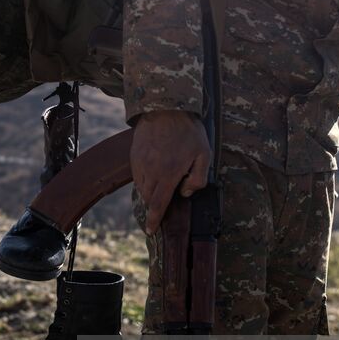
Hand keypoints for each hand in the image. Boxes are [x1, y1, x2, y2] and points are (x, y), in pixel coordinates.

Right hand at [131, 110, 211, 234]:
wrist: (165, 108)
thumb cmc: (188, 131)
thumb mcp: (204, 154)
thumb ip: (198, 178)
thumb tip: (185, 193)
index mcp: (168, 174)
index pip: (158, 204)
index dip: (154, 220)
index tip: (150, 230)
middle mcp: (151, 172)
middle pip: (148, 199)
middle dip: (154, 207)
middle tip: (162, 207)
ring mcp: (140, 164)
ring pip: (142, 188)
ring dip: (150, 193)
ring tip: (161, 188)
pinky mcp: (134, 156)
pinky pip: (137, 176)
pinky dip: (144, 181)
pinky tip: (154, 175)